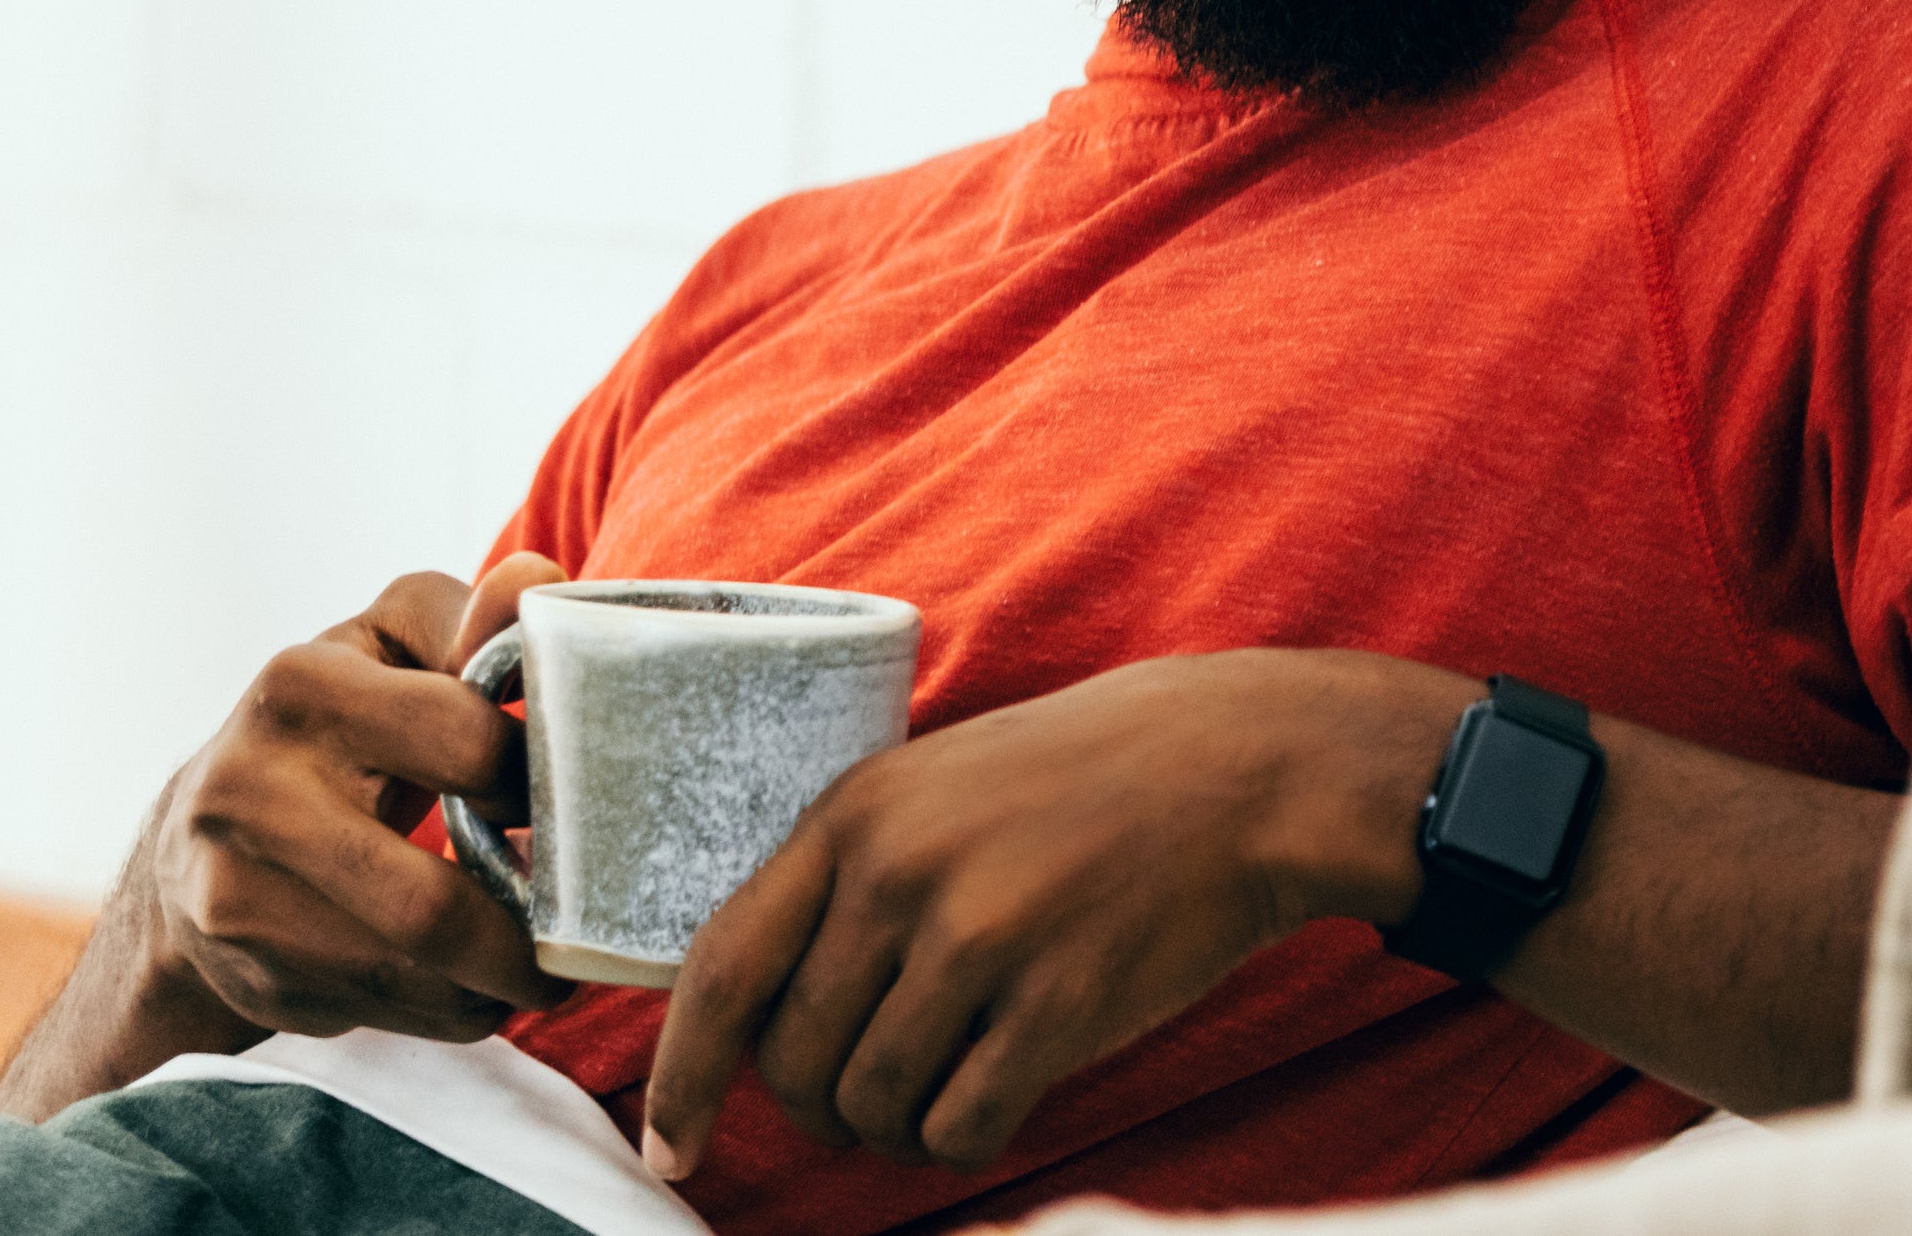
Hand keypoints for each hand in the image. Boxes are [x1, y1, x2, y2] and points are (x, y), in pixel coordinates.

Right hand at [137, 552, 573, 1043]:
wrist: (199, 838)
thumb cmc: (336, 720)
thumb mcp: (392, 642)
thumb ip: (471, 616)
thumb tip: (534, 584)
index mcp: (300, 686)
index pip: (466, 743)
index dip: (534, 778)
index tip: (562, 792)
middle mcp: (247, 795)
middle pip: (430, 904)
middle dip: (530, 924)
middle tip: (586, 915)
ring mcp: (235, 899)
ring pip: (411, 972)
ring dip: (502, 980)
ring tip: (552, 960)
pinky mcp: (248, 975)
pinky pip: (385, 1010)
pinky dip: (455, 1007)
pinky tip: (482, 982)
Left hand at [641, 648, 1467, 1180]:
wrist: (1241, 766)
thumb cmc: (1086, 779)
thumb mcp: (939, 783)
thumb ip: (847, 873)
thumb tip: (751, 1009)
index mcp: (857, 814)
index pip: (721, 971)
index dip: (679, 1078)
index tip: (669, 1145)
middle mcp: (902, 875)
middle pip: (795, 1062)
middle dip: (823, 1106)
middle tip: (871, 1096)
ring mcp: (980, 939)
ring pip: (871, 1106)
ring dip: (897, 1125)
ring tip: (945, 1088)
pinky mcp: (1056, 1002)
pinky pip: (958, 1126)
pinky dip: (965, 1134)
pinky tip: (1000, 1092)